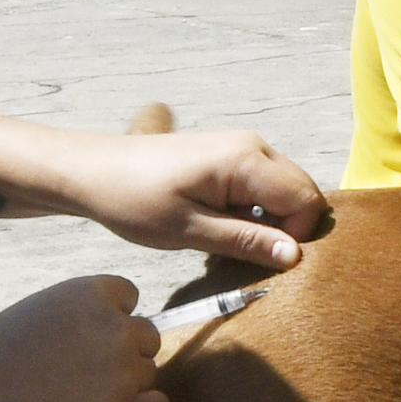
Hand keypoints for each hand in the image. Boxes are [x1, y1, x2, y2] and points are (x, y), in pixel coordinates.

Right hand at [0, 275, 169, 401]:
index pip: (130, 299)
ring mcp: (122, 373)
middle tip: (75, 376)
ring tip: (73, 399)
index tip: (79, 342)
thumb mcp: (41, 311)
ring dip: (122, 387)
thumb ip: (83, 315)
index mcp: (91, 293)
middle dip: (119, 355)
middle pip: (146, 338)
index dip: (107, 322)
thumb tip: (124, 327)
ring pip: (147, 375)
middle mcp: (115, 328)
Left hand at [68, 126, 331, 268]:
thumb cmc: (134, 200)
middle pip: (302, 191)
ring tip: (228, 236)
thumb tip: (295, 256)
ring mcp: (242, 146)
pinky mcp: (230, 154)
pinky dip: (256, 209)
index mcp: (246, 160)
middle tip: (246, 251)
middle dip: (288, 227)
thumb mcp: (189, 231)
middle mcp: (253, 145)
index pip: (306, 200)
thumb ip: (245, 242)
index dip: (296, 236)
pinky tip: (222, 223)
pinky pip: (264, 183)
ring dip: (271, 219)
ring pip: (285, 188)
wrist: (94, 171)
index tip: (260, 256)